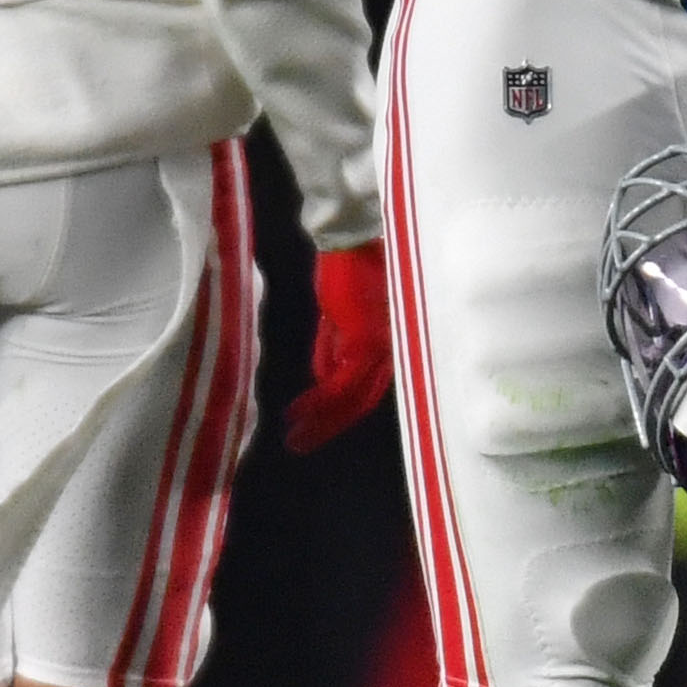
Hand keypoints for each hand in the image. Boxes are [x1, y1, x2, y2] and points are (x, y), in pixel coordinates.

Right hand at [283, 244, 390, 452]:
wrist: (351, 241)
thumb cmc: (348, 267)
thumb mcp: (337, 316)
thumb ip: (332, 348)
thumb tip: (323, 381)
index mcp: (388, 342)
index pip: (368, 388)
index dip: (343, 411)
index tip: (319, 428)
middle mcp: (390, 348)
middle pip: (362, 400)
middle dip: (332, 426)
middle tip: (302, 445)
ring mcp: (381, 346)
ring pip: (352, 398)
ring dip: (322, 423)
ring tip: (296, 441)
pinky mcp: (365, 341)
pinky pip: (340, 384)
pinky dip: (317, 403)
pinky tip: (296, 416)